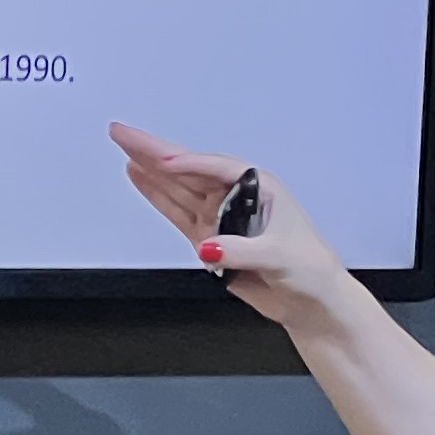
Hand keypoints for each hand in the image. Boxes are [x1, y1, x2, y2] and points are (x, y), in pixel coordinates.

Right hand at [109, 123, 350, 328]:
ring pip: (178, 187)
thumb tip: (209, 248)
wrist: (311, 300)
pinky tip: (141, 178)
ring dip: (150, 169)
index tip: (164, 162)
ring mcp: (220, 216)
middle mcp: (236, 196)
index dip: (188, 164)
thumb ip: (242, 252)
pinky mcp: (210, 238)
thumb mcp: (279, 256)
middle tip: (123, 133)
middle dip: (154, 151)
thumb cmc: (310, 268)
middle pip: (188, 170)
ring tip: (125, 147)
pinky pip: (177, 212)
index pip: (216, 169)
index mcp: (259, 187)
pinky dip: (158, 196)